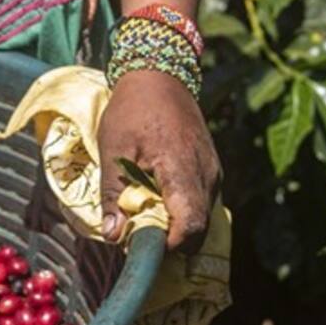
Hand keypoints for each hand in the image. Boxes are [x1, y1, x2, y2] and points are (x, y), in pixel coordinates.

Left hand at [97, 70, 220, 252]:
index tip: (142, 246)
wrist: (160, 77)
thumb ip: (113, 195)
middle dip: (168, 242)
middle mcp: (207, 175)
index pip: (190, 225)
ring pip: (200, 219)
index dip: (168, 245)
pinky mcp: (211, 171)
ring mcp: (213, 173)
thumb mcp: (112, 150)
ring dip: (172, 227)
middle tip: (135, 235)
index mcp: (182, 169)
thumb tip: (114, 236)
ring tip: (141, 215)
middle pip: (198, 230)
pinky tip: (153, 201)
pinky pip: (199, 204)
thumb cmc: (132, 111)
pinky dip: (178, 212)